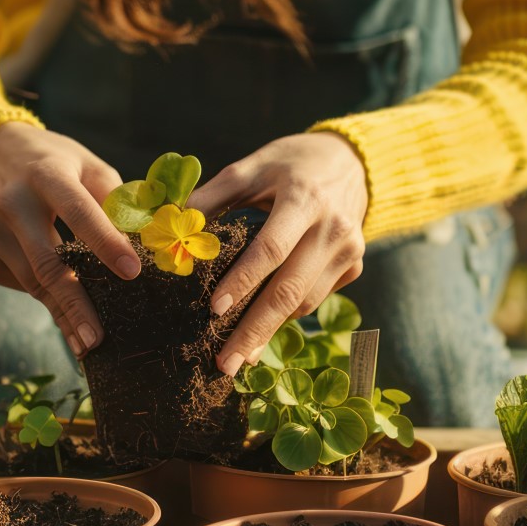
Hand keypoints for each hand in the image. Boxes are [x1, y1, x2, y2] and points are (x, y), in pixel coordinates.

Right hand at [0, 123, 140, 355]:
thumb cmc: (58, 164)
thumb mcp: (89, 167)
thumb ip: (116, 200)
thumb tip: (144, 242)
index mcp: (46, 174)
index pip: (79, 211)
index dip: (105, 243)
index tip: (132, 273)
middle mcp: (12, 201)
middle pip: (47, 261)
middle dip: (75, 303)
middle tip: (97, 338)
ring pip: (31, 281)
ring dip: (61, 314)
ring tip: (86, 340)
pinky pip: (17, 283)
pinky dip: (42, 297)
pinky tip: (62, 307)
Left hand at [185, 132, 368, 375]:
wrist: (350, 161)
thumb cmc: (289, 164)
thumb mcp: (251, 168)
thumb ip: (211, 197)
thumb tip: (171, 226)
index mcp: (304, 198)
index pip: (272, 248)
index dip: (243, 280)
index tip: (214, 310)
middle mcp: (334, 228)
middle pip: (291, 289)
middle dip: (255, 331)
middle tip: (224, 364)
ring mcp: (350, 251)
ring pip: (306, 303)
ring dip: (270, 334)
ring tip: (237, 358)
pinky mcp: (354, 266)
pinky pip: (316, 299)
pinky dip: (286, 319)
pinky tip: (261, 336)